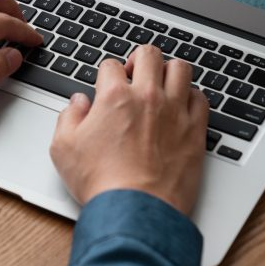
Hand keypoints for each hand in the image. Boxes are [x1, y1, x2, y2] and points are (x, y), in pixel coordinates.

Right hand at [49, 45, 208, 214]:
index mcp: (114, 97)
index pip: (111, 65)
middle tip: (135, 74)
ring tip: (161, 84)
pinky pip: (200, 98)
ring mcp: (175, 112)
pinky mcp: (195, 131)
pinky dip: (191, 97)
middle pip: (149, 54)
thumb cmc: (102, 183)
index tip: (107, 87)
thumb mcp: (63, 148)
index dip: (106, 74)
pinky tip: (181, 106)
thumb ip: (68, 117)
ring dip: (169, 71)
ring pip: (180, 68)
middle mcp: (147, 97)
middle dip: (139, 59)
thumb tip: (78, 103)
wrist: (135, 211)